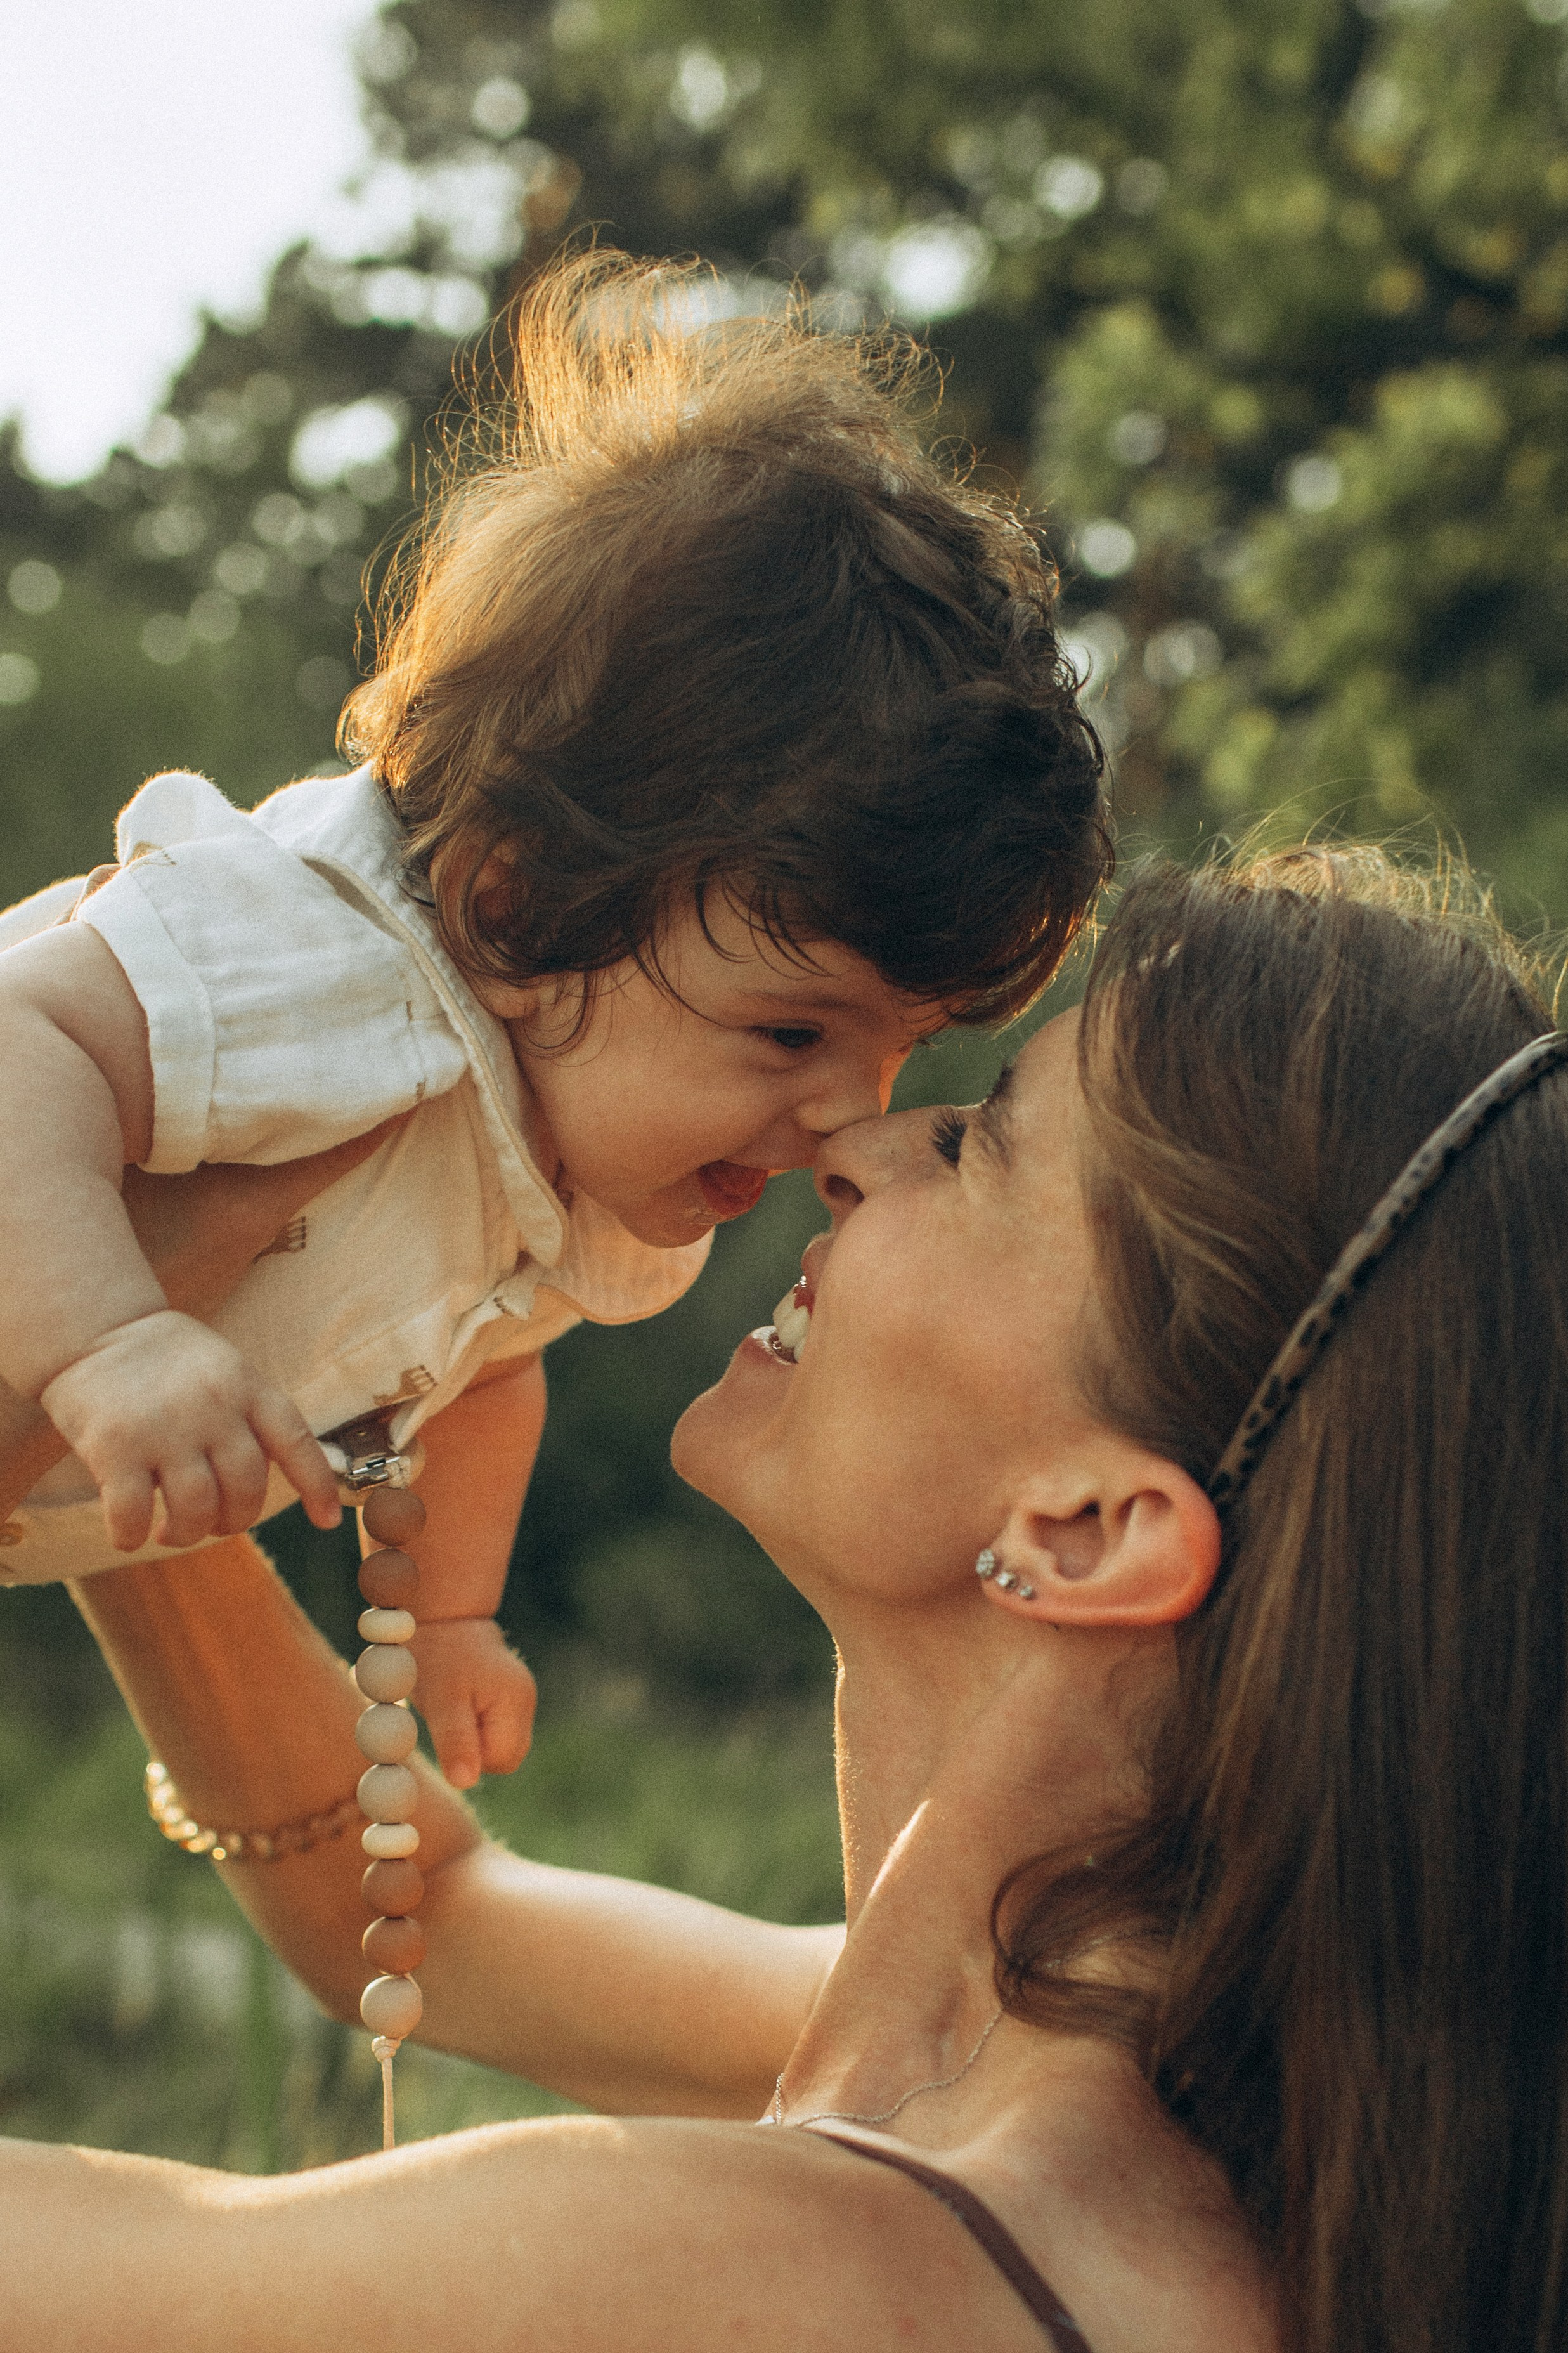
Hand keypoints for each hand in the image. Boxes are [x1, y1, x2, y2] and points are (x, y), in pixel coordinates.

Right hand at [39, 1309, 342, 1550]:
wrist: (92, 1329)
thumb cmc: (164, 1362)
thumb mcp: (224, 1370)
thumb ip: (247, 1418)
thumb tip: (257, 1489)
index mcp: (247, 1386)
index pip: (296, 1440)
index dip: (318, 1485)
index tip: (328, 1520)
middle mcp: (214, 1407)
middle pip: (246, 1489)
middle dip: (233, 1521)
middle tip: (210, 1523)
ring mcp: (165, 1428)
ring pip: (197, 1511)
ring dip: (186, 1535)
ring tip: (170, 1530)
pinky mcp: (115, 1447)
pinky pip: (133, 1515)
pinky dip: (132, 1536)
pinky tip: (129, 1533)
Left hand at [408, 1617, 535, 1789]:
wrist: (442, 1619)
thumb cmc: (438, 1660)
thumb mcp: (441, 1702)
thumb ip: (456, 1742)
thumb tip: (466, 1783)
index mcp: (516, 1703)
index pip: (503, 1761)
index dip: (472, 1756)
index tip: (450, 1727)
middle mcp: (527, 1701)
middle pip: (508, 1756)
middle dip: (477, 1749)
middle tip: (451, 1720)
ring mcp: (522, 1697)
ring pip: (503, 1744)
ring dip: (477, 1737)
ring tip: (457, 1707)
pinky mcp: (511, 1695)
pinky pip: (498, 1728)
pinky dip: (479, 1725)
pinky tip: (464, 1703)